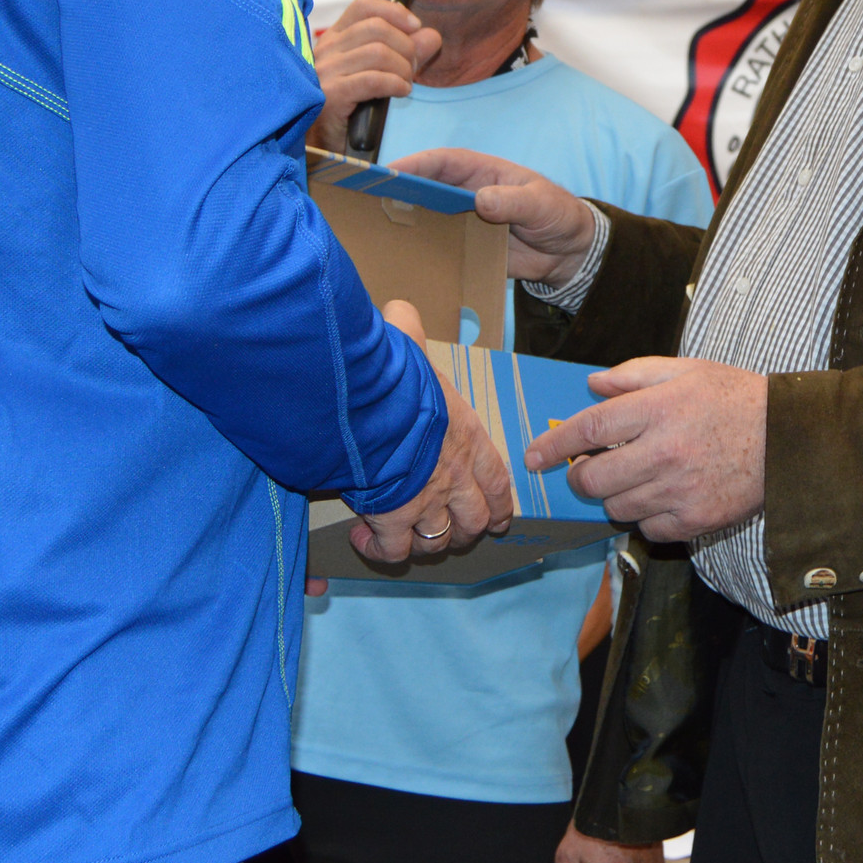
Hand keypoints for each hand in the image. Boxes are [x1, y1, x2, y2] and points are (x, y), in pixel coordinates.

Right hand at [311, 0, 439, 152]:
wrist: (325, 147)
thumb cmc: (351, 111)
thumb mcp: (381, 74)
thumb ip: (407, 52)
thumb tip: (431, 36)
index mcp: (335, 38)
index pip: (363, 6)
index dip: (394, 12)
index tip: (415, 27)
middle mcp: (326, 49)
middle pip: (377, 28)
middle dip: (406, 46)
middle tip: (413, 68)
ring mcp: (324, 71)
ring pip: (378, 52)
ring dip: (403, 68)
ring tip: (405, 83)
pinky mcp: (330, 95)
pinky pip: (373, 79)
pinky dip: (395, 83)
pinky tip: (400, 92)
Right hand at [351, 300, 515, 560]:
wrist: (364, 402)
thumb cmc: (390, 373)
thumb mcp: (408, 347)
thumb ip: (407, 331)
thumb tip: (397, 311)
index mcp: (466, 436)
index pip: (497, 479)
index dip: (498, 503)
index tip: (496, 517)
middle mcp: (454, 474)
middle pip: (474, 520)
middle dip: (465, 530)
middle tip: (450, 533)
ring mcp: (425, 500)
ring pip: (440, 540)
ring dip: (427, 543)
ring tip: (408, 538)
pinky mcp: (391, 517)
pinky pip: (395, 550)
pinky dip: (382, 552)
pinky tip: (364, 540)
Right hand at [392, 146, 600, 285]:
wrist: (569, 253)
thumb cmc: (558, 215)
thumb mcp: (541, 204)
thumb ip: (514, 201)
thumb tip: (482, 200)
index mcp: (482, 171)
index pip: (442, 162)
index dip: (415, 163)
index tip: (390, 171)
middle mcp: (467, 192)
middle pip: (426, 187)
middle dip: (397, 190)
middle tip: (367, 200)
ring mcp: (464, 220)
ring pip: (427, 216)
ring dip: (404, 221)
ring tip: (374, 229)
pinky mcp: (466, 247)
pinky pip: (439, 246)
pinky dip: (421, 250)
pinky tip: (402, 259)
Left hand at [526, 357, 765, 543]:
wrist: (789, 439)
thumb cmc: (735, 398)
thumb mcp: (686, 370)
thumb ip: (634, 375)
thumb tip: (592, 385)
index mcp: (658, 409)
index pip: (588, 429)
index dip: (554, 445)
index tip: (535, 456)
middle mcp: (664, 452)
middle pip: (594, 479)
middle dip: (579, 478)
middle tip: (585, 472)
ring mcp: (680, 490)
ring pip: (617, 508)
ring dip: (614, 497)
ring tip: (633, 480)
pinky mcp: (696, 519)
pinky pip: (648, 529)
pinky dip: (646, 517)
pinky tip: (662, 497)